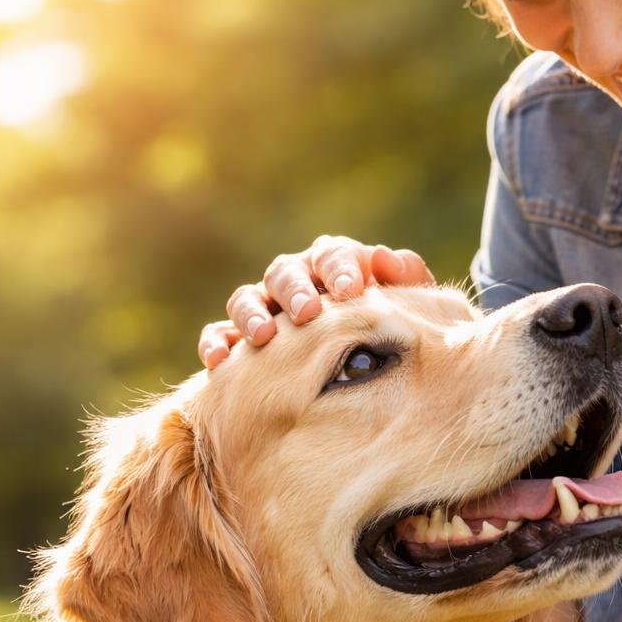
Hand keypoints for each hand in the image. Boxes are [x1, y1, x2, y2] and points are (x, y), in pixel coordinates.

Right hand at [199, 235, 433, 367]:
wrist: (356, 367)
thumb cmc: (383, 329)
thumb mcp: (402, 305)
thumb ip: (405, 279)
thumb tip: (387, 260)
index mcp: (332, 266)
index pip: (332, 254)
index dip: (339, 267)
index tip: (349, 289)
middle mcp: (293, 281)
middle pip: (284, 272)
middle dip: (295, 290)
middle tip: (308, 313)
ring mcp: (263, 307)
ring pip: (247, 298)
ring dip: (252, 315)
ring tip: (263, 336)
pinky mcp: (237, 337)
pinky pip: (218, 334)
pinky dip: (216, 343)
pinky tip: (220, 361)